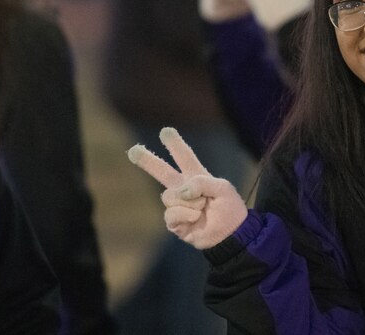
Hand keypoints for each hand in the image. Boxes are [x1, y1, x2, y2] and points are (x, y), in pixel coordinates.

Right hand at [127, 127, 247, 249]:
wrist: (231, 233)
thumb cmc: (229, 209)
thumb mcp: (223, 188)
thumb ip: (202, 182)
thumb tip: (181, 190)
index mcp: (197, 176)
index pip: (184, 157)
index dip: (176, 144)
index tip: (166, 131)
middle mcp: (183, 189)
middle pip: (162, 172)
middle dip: (147, 161)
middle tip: (133, 150)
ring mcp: (177, 205)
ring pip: (169, 196)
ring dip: (189, 202)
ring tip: (203, 208)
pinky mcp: (174, 222)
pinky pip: (171, 213)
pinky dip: (186, 215)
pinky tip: (196, 220)